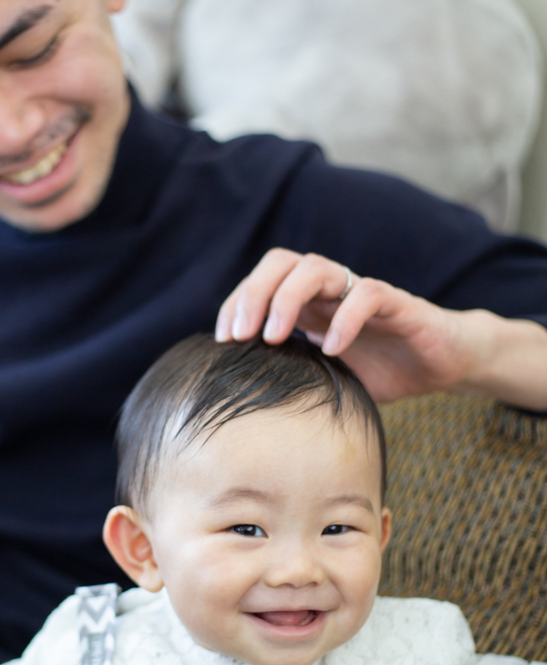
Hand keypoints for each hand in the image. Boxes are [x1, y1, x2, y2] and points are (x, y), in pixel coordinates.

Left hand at [215, 248, 546, 408]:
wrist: (442, 364)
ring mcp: (362, 292)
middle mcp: (331, 290)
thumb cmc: (381, 370)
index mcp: (309, 302)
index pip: (262, 281)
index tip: (222, 341)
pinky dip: (345, 319)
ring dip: (287, 299)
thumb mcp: (326, 376)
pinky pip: (366, 295)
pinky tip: (332, 350)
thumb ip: (292, 374)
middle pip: (282, 263)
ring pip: (317, 269)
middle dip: (252, 294)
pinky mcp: (398, 303)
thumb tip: (240, 402)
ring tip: (274, 337)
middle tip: (238, 336)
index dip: (236, 302)